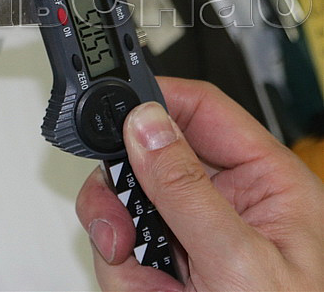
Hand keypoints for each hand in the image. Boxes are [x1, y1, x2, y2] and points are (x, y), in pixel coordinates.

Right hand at [76, 77, 323, 290]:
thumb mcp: (241, 261)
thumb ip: (187, 188)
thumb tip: (146, 125)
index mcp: (264, 181)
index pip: (199, 110)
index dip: (153, 100)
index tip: (109, 107)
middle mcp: (227, 203)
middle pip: (147, 159)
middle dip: (123, 194)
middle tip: (122, 227)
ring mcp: (195, 238)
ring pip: (125, 210)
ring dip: (123, 248)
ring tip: (155, 285)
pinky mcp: (172, 270)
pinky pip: (123, 255)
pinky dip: (127, 280)